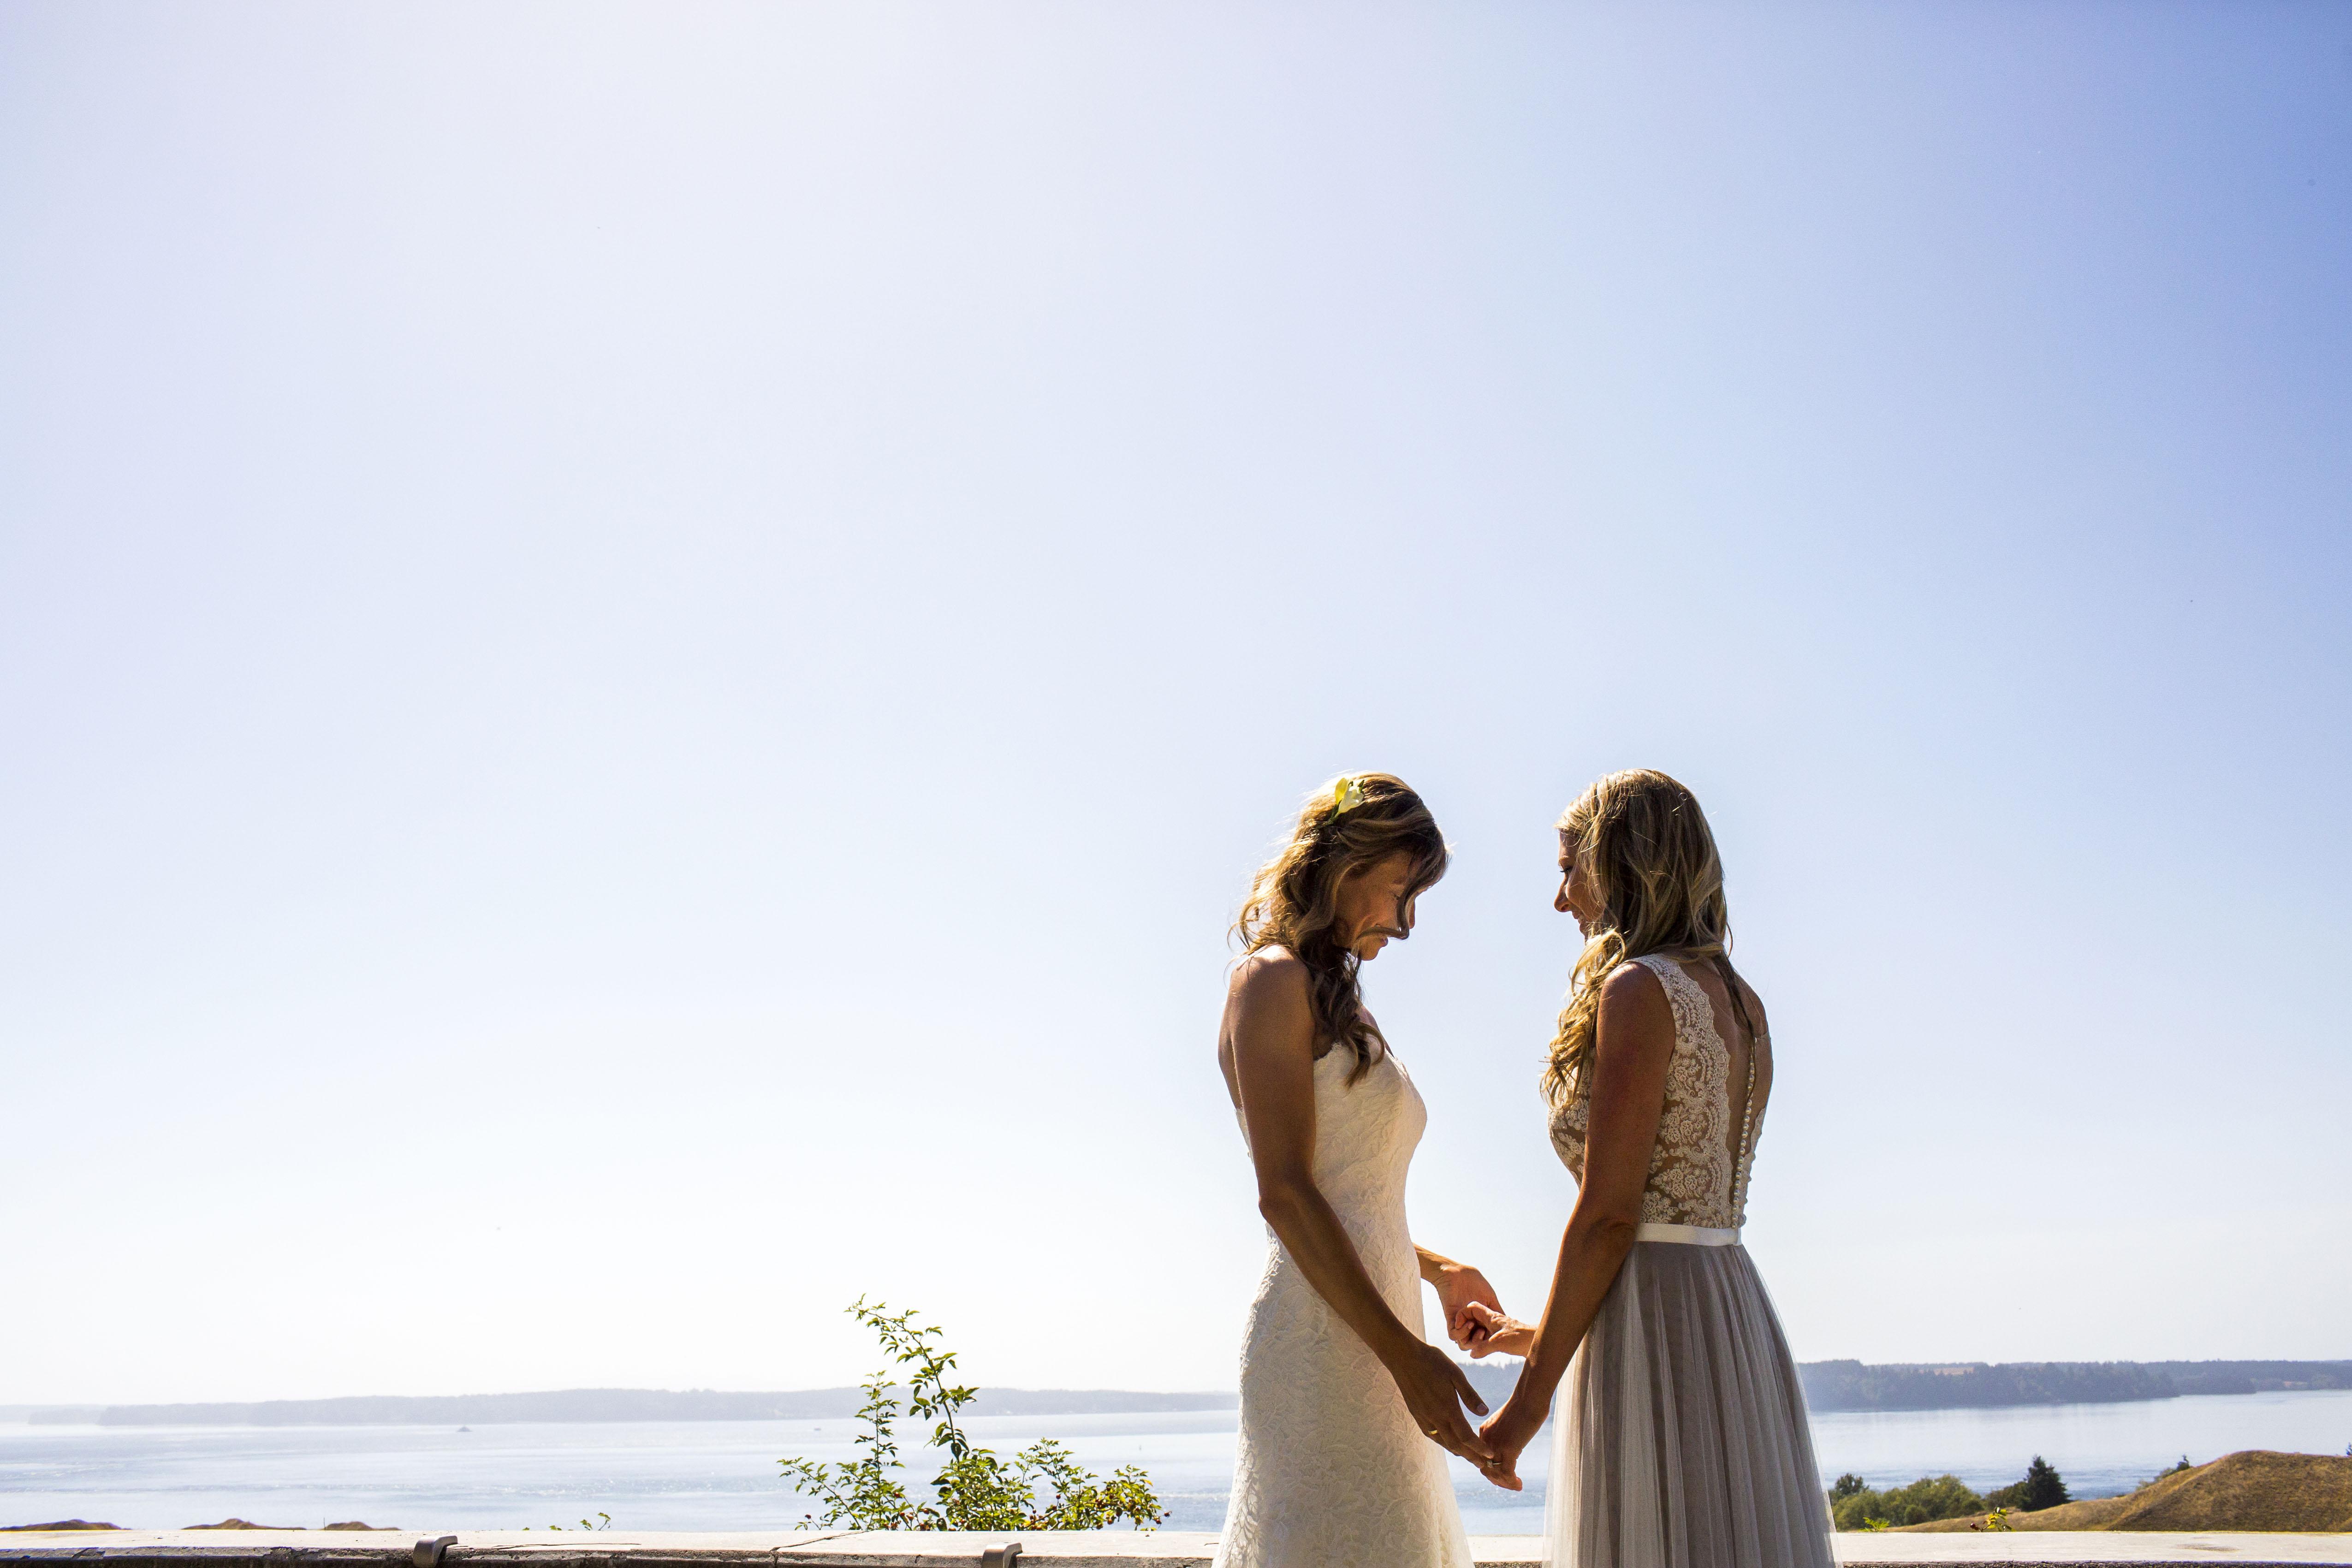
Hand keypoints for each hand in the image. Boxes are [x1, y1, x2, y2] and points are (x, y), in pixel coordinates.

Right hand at [1388, 1339, 1499, 1474]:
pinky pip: (1431, 1435)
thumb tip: (1484, 1412)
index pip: (1466, 1437)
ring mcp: (1424, 1418)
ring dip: (1457, 1451)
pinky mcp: (1416, 1415)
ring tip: (1469, 1456)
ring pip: (1443, 1442)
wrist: (1403, 1357)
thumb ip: (1470, 1395)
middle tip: (1483, 1464)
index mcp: (1447, 1408)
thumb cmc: (1432, 1361)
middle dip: (1471, 1457)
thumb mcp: (1455, 1374)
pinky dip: (1443, 1442)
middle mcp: (1435, 1418)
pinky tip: (1448, 1441)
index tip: (1490, 1455)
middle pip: (1455, 1445)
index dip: (1479, 1448)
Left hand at [1429, 1260, 1502, 1354]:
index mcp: (1480, 1321)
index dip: (1491, 1341)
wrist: (1458, 1272)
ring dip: (1471, 1341)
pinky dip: (1460, 1333)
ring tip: (1476, 1329)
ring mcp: (1460, 1322)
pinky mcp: (1450, 1318)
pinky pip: (1452, 1335)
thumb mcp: (1490, 1298)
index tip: (1496, 1336)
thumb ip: (1497, 1311)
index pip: (1485, 1338)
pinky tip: (1467, 1323)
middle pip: (1474, 1345)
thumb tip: (1508, 1322)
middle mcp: (1470, 1323)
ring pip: (1463, 1343)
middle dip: (1481, 1344)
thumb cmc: (1475, 1282)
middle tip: (1484, 1334)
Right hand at [1456, 1301, 1536, 1358]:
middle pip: (1472, 1320)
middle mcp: (1492, 1321)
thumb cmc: (1521, 1338)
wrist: (1538, 1341)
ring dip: (1475, 1339)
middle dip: (1467, 1331)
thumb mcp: (1499, 1343)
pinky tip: (1483, 1352)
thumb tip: (1471, 1354)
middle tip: (1473, 1341)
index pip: (1471, 1308)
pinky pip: (1486, 1339)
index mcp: (1490, 1317)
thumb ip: (1483, 1347)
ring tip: (1479, 1348)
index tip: (1461, 1327)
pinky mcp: (1500, 1338)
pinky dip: (1481, 1345)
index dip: (1462, 1315)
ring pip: (1479, 1330)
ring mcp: (1496, 1329)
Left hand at [1477, 1393, 1545, 1491]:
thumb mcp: (1508, 1423)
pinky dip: (1511, 1482)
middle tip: (1510, 1484)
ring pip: (1494, 1473)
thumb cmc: (1524, 1407)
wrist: (1530, 1398)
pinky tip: (1519, 1484)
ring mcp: (1496, 1444)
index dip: (1491, 1470)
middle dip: (1497, 1480)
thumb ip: (1506, 1435)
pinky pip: (1507, 1472)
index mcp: (1485, 1432)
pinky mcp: (1509, 1448)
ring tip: (1516, 1486)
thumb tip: (1514, 1448)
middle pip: (1485, 1468)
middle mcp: (1486, 1440)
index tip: (1503, 1476)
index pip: (1482, 1457)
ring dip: (1505, 1484)